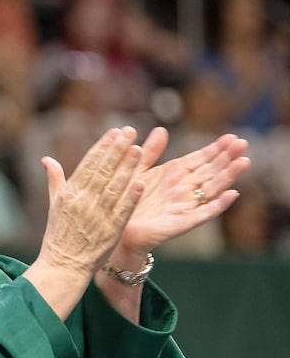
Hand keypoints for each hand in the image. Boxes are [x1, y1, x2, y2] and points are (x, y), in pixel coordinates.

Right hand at [22, 127, 146, 320]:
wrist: (63, 266)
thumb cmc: (58, 235)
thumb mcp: (54, 205)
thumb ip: (55, 180)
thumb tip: (47, 159)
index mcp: (68, 194)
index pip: (88, 164)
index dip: (102, 147)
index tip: (114, 132)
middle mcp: (82, 202)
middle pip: (102, 171)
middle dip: (117, 150)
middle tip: (130, 131)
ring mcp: (97, 216)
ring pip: (114, 187)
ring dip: (128, 168)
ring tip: (140, 150)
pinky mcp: (110, 230)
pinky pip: (122, 210)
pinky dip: (132, 196)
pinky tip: (142, 182)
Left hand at [116, 128, 250, 254]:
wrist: (115, 229)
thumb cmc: (126, 200)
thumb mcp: (136, 170)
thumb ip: (150, 151)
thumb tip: (161, 129)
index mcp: (174, 174)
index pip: (200, 159)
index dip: (215, 148)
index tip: (231, 137)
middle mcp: (184, 189)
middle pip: (210, 171)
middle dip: (226, 157)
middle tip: (242, 143)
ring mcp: (185, 206)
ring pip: (212, 189)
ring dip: (228, 176)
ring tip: (243, 161)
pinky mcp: (181, 223)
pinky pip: (203, 213)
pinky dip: (218, 204)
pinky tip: (232, 194)